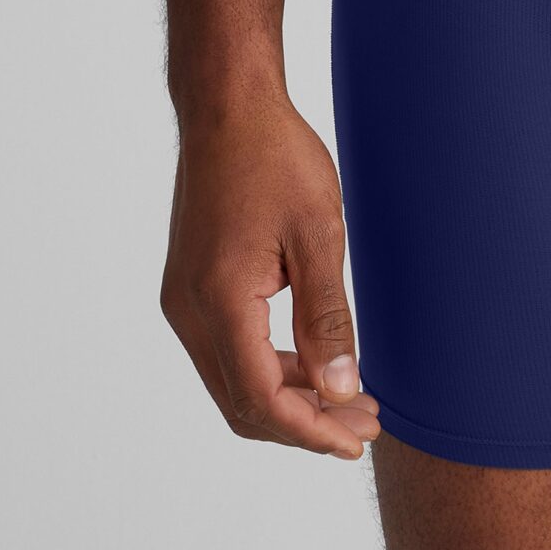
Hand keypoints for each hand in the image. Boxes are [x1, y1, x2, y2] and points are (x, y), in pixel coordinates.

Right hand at [161, 92, 380, 456]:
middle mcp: (189, 311)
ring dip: (289, 398)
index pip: (260, 398)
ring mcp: (184, 302)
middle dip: (304, 424)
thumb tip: (340, 389)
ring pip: (233, 381)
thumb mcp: (319, 235)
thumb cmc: (276, 158)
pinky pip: (228, 351)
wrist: (227, 109)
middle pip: (241, 402)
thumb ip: (327, 317)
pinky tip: (315, 363)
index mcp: (219, 300)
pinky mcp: (192, 289)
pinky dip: (270, 368)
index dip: (310, 430)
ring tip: (351, 399)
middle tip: (366, 424)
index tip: (357, 440)